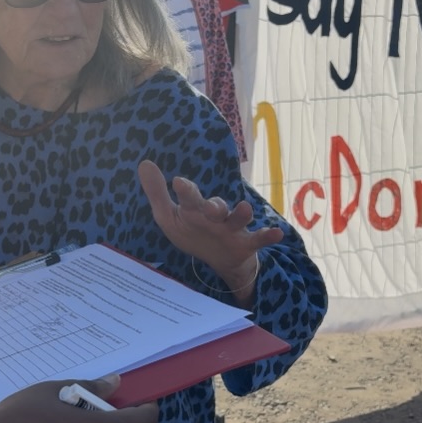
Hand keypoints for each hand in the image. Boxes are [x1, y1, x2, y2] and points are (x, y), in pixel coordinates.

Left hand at [138, 160, 283, 303]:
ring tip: (244, 208)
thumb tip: (144, 163)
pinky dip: (268, 235)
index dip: (186, 191)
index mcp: (195, 209)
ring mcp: (232, 228)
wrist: (217, 259)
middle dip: (214, 206)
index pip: (191, 198)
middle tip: (211, 207)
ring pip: (238, 218)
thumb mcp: (169, 217)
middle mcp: (215, 215)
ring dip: (241, 214)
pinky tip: (277, 234)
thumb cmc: (191, 232)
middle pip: (216, 207)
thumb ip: (157, 193)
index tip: (178, 183)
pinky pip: (259, 239)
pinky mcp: (246, 244)